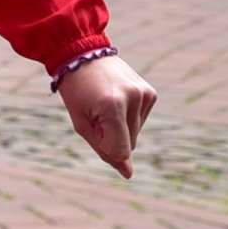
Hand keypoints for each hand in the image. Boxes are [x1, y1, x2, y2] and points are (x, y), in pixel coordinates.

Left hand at [56, 54, 154, 174]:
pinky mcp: (150, 92)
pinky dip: (128, 117)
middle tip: (96, 112)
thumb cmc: (77, 92)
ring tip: (106, 103)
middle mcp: (133, 97)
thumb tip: (128, 173)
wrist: (82, 55)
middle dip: (113, 138)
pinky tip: (117, 99)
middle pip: (129, 144)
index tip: (93, 127)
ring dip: (121, 128)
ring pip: (136, 134)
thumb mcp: (83, 124)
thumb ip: (105, 151)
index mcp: (112, 106)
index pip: (120, 150)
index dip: (105, 148)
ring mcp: (144, 93)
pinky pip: (141, 121)